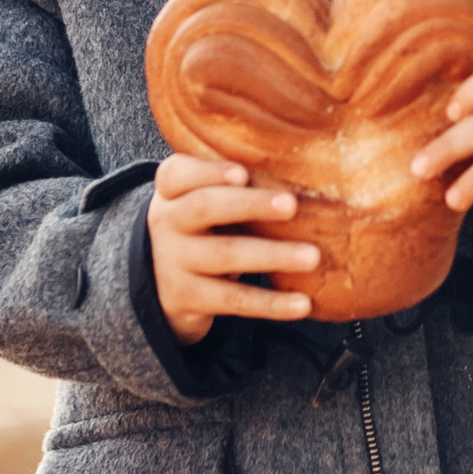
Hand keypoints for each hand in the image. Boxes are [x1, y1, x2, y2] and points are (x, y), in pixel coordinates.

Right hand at [146, 153, 318, 344]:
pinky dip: (270, 303)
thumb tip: (303, 170)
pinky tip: (302, 304)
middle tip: (292, 205)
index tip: (243, 172)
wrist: (160, 282)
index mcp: (171, 190)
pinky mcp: (187, 299)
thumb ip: (234, 182)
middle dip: (249, 204)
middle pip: (204, 207)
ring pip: (224, 255)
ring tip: (312, 256)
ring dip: (271, 255)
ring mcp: (174, 262)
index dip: (209, 171)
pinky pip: (233, 300)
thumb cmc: (202, 224)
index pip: (176, 173)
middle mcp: (167, 222)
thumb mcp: (202, 197)